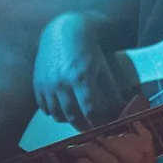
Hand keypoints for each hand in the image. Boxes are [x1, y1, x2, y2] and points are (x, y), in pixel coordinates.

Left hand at [28, 95, 157, 162]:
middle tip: (96, 145)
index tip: (116, 134)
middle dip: (112, 144)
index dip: (132, 136)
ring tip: (80, 154)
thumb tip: (141, 100)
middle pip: (134, 156)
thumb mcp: (108, 151)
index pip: (146, 150)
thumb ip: (126, 130)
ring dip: (91, 152)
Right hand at [33, 11, 125, 129]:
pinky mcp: (38, 83)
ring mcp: (47, 83)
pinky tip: (63, 110)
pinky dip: (54, 112)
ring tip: (77, 120)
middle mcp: (62, 82)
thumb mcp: (102, 68)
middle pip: (72, 116)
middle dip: (83, 127)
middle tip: (91, 130)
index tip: (103, 129)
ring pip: (57, 115)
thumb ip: (112, 91)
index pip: (89, 110)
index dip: (97, 123)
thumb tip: (124, 109)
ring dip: (68, 120)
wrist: (63, 32)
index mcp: (81, 77)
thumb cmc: (87, 50)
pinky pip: (44, 108)